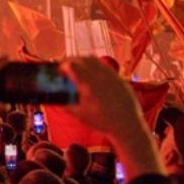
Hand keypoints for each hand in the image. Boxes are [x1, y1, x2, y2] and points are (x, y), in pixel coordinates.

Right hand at [61, 57, 163, 180]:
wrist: (127, 125)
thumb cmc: (102, 122)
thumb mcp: (80, 115)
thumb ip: (66, 105)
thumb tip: (56, 99)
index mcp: (88, 84)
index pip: (71, 64)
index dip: (62, 66)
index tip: (59, 71)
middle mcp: (100, 76)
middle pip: (81, 58)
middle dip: (71, 61)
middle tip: (65, 68)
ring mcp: (110, 74)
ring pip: (93, 59)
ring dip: (82, 61)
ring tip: (78, 70)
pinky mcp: (118, 77)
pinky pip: (103, 65)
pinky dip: (94, 66)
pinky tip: (92, 76)